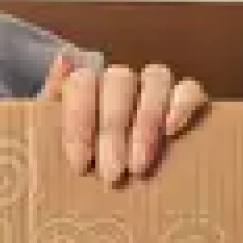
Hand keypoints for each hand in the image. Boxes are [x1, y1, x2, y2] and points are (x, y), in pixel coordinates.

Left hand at [41, 53, 209, 182]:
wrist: (100, 182)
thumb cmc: (78, 161)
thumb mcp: (53, 137)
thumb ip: (52, 100)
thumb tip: (64, 60)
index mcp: (86, 84)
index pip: (83, 81)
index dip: (80, 121)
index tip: (80, 163)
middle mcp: (121, 79)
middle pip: (120, 80)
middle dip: (113, 128)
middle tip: (111, 173)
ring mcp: (154, 86)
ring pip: (156, 78)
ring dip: (146, 120)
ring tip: (138, 165)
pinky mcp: (186, 100)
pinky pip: (191, 89)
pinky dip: (183, 105)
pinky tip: (172, 131)